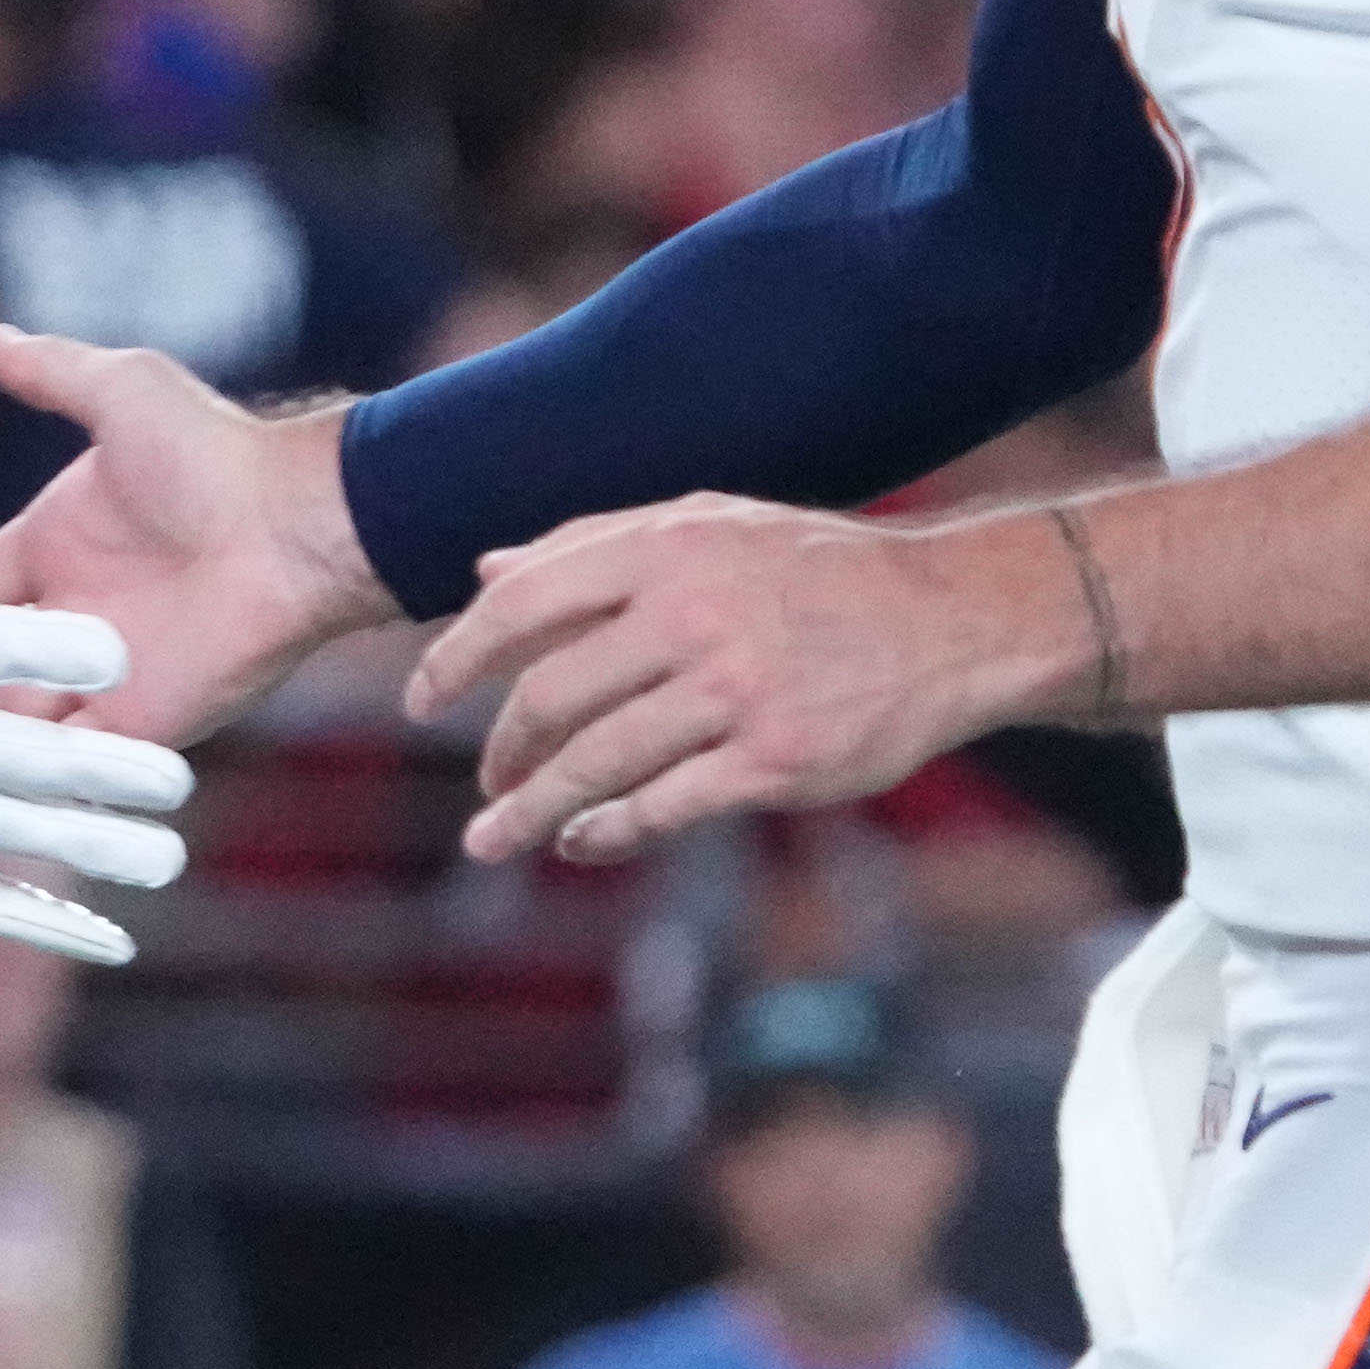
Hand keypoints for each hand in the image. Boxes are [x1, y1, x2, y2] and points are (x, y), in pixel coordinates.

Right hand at [0, 329, 389, 744]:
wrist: (296, 528)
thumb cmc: (216, 454)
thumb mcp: (124, 393)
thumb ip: (54, 372)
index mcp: (52, 547)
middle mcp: (68, 620)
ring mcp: (100, 679)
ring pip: (9, 728)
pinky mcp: (135, 726)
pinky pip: (69, 768)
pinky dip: (26, 787)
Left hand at [414, 493, 1077, 867]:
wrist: (948, 620)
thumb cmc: (814, 571)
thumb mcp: (707, 527)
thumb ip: (592, 546)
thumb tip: (485, 572)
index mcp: (666, 549)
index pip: (524, 602)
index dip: (458, 655)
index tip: (421, 699)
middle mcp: (694, 617)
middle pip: (552, 695)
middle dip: (503, 750)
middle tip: (485, 783)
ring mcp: (736, 693)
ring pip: (598, 763)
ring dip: (533, 810)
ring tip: (493, 840)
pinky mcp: (776, 760)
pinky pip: (665, 807)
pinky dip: (610, 831)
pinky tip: (583, 841)